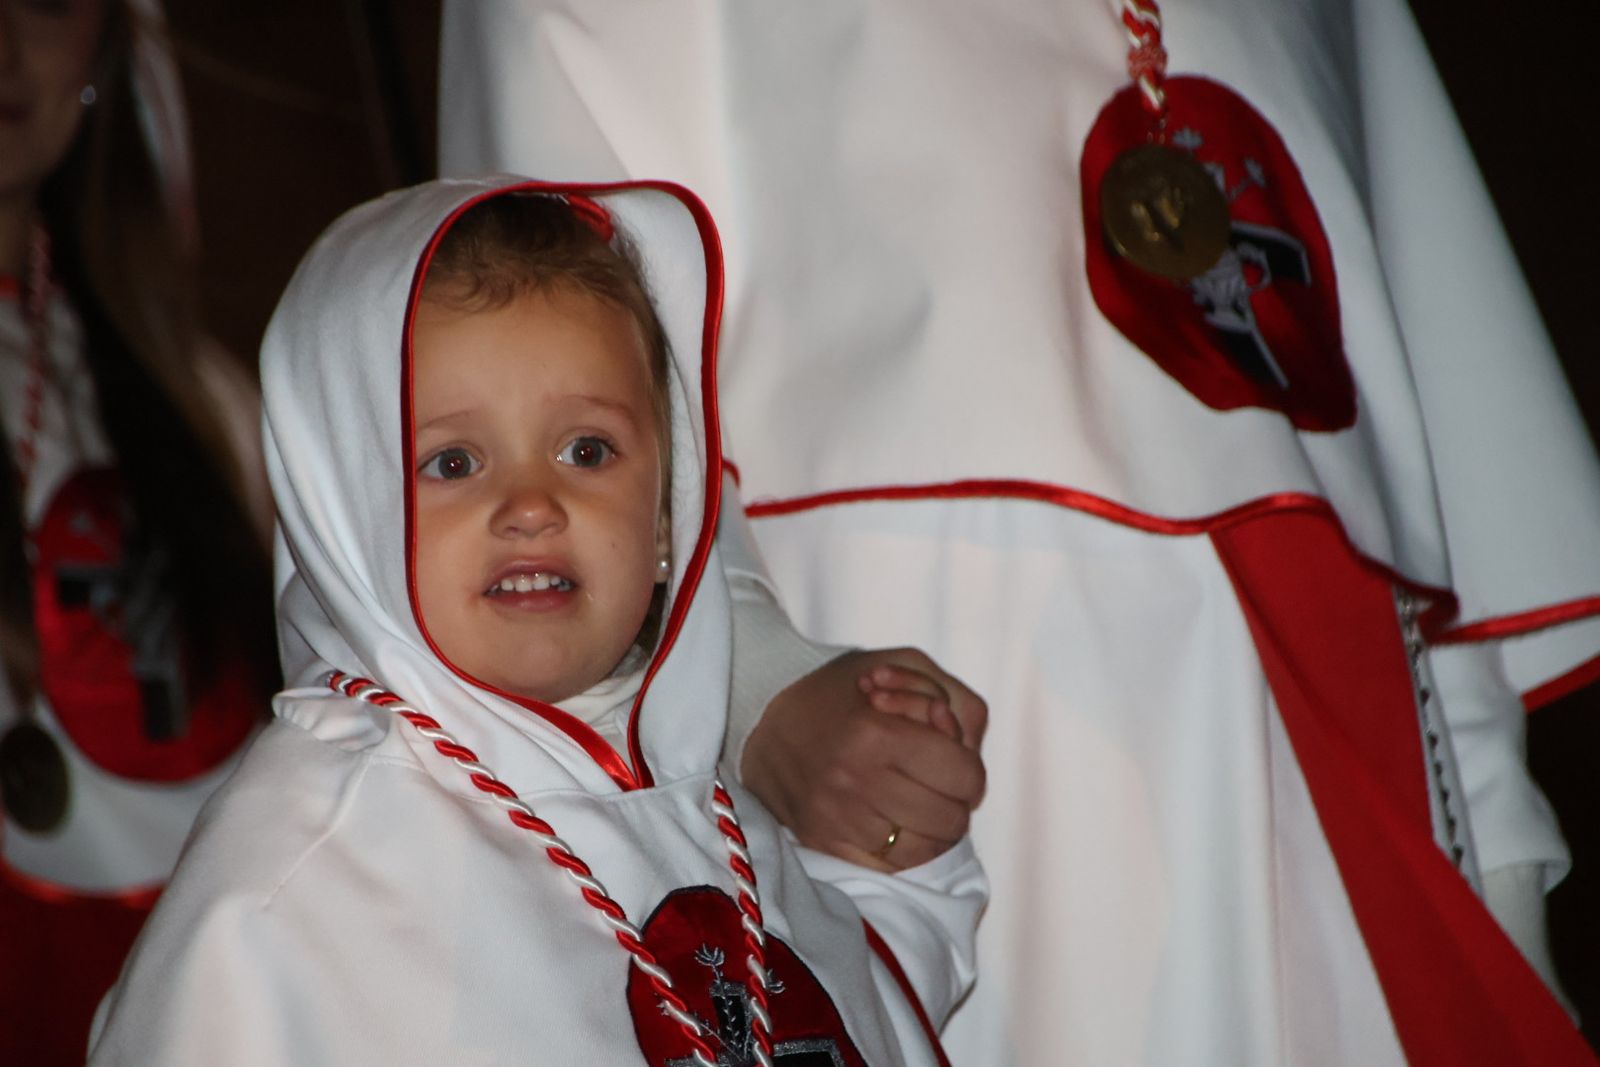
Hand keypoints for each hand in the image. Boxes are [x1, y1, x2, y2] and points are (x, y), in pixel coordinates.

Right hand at [740, 648, 986, 871]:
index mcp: (878, 734)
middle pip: (951, 819)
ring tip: (916, 801)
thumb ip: (953, 698)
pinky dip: (904, 851)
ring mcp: (838, 819)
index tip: (950, 757)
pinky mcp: (824, 843)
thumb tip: (968, 747)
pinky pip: (891, 868)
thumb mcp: (904, 665)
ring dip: (932, 829)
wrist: (766, 719)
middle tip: (933, 781)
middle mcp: (856, 782)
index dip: (969, 768)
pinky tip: (895, 823)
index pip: (966, 778)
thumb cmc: (845, 691)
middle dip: (953, 799)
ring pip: (927, 851)